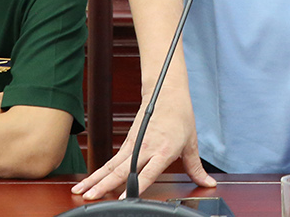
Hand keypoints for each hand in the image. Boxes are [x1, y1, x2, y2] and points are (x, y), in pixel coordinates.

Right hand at [71, 89, 213, 198]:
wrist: (167, 92)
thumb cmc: (180, 116)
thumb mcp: (191, 143)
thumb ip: (196, 168)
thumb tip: (208, 183)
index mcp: (164, 151)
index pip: (148, 172)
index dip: (135, 186)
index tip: (124, 198)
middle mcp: (145, 149)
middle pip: (121, 170)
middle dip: (105, 185)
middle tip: (91, 197)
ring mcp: (134, 145)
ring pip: (111, 167)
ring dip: (95, 180)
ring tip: (80, 192)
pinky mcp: (127, 144)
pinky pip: (110, 162)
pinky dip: (97, 173)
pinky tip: (87, 183)